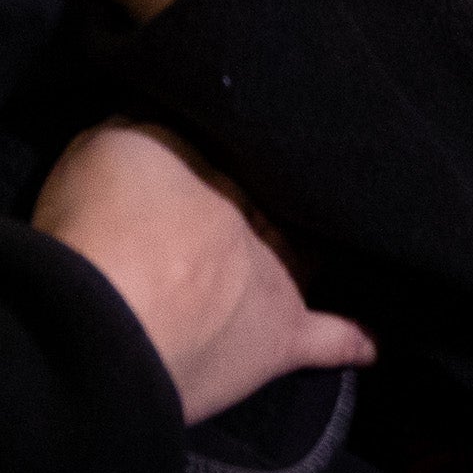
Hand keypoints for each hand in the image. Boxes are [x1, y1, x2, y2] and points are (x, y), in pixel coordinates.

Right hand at [34, 122, 372, 423]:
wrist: (110, 320)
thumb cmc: (99, 227)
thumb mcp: (105, 147)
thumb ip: (141, 132)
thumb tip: (159, 129)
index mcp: (208, 162)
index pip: (221, 147)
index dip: (213, 151)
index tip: (207, 149)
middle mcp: (252, 211)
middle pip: (265, 197)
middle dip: (261, 194)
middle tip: (248, 195)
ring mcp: (275, 274)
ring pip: (302, 250)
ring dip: (304, 244)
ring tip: (308, 238)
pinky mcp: (281, 338)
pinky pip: (329, 338)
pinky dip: (352, 339)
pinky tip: (374, 342)